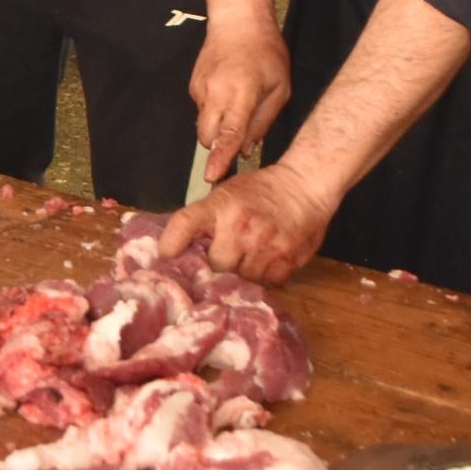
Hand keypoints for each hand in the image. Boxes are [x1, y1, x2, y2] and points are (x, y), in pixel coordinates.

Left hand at [156, 161, 339, 283]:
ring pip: (240, 280)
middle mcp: (240, 225)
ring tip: (245, 262)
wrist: (306, 185)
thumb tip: (177, 248)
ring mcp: (265, 245)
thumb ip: (207, 218)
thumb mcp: (228, 193)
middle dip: (214, 267)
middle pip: (214, 265)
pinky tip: (264, 264)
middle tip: (217, 264)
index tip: (164, 258)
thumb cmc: (262, 190)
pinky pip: (266, 284)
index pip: (184, 225)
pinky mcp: (286, 261)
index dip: (169, 245)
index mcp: (221, 205)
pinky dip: (263, 279)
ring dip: (240, 276)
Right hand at [190, 13, 289, 161]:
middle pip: (207, 137)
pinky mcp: (192, 85)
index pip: (228, 134)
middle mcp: (215, 93)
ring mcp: (200, 89)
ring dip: (218, 127)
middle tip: (237, 139)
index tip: (212, 176)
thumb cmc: (266, 52)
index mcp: (241, 94)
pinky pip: (202, 109)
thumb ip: (263, 122)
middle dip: (218, 147)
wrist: (238, 21)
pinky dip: (214, 110)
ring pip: (203, 125)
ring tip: (238, 105)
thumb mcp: (280, 89)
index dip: (220, 158)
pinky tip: (228, 92)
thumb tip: (246, 150)